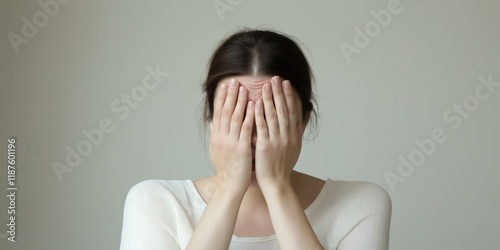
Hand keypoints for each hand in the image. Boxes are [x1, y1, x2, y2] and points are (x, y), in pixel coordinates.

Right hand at [209, 79, 254, 194]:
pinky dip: (249, 116)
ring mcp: (231, 142)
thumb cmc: (226, 170)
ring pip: (235, 117)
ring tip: (243, 88)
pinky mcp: (242, 148)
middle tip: (233, 81)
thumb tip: (212, 124)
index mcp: (216, 137)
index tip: (224, 86)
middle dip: (230, 95)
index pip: (218, 113)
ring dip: (239, 101)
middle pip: (225, 112)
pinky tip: (253, 105)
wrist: (230, 186)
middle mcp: (221, 137)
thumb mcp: (216, 152)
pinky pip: (246, 129)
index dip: (221, 99)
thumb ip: (215, 136)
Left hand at [254, 76, 303, 188]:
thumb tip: (300, 123)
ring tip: (266, 85)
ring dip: (270, 99)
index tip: (286, 84)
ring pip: (273, 116)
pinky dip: (259, 114)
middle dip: (279, 93)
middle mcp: (287, 136)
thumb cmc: (283, 168)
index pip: (292, 112)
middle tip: (276, 78)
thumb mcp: (294, 151)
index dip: (289, 97)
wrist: (277, 183)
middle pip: (283, 110)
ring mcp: (276, 141)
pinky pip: (262, 127)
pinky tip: (257, 103)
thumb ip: (296, 136)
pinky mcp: (265, 146)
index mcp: (293, 136)